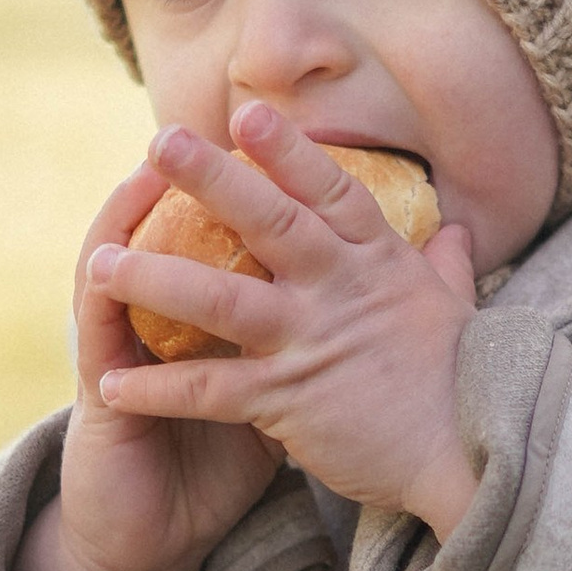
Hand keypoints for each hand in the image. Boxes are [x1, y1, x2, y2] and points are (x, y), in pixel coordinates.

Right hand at [13, 157, 282, 570]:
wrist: (155, 541)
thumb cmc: (214, 467)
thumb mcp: (282, 401)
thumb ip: (319, 346)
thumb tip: (388, 306)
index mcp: (215, 322)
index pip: (231, 244)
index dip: (251, 193)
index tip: (277, 137)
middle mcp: (164, 326)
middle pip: (174, 243)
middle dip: (186, 186)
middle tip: (203, 128)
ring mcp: (128, 355)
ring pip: (124, 275)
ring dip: (130, 226)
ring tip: (140, 176)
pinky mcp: (103, 398)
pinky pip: (101, 343)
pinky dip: (102, 302)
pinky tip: (102, 267)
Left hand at [84, 103, 479, 539]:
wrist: (472, 457)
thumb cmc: (467, 382)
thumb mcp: (457, 309)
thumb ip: (446, 265)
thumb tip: (456, 231)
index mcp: (378, 263)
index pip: (330, 191)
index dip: (288, 151)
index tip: (246, 113)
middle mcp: (340, 291)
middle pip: (269, 220)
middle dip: (211, 178)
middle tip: (161, 139)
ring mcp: (312, 342)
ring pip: (220, 299)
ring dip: (155, 279)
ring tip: (100, 263)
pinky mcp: (289, 401)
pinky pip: (209, 389)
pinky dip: (157, 388)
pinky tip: (110, 383)